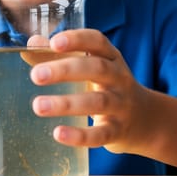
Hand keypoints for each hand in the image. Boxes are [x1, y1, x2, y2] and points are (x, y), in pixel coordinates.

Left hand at [29, 29, 149, 153]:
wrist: (145, 120)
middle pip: (97, 69)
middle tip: (36, 75)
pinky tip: (58, 133)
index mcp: (111, 57)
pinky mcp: (118, 131)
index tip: (54, 42)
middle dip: (65, 71)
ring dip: (67, 104)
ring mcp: (121, 105)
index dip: (77, 40)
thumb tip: (31, 44)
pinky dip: (80, 136)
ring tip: (38, 106)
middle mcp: (119, 78)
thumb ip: (60, 55)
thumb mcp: (91, 66)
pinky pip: (100, 134)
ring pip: (97, 102)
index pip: (97, 41)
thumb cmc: (108, 86)